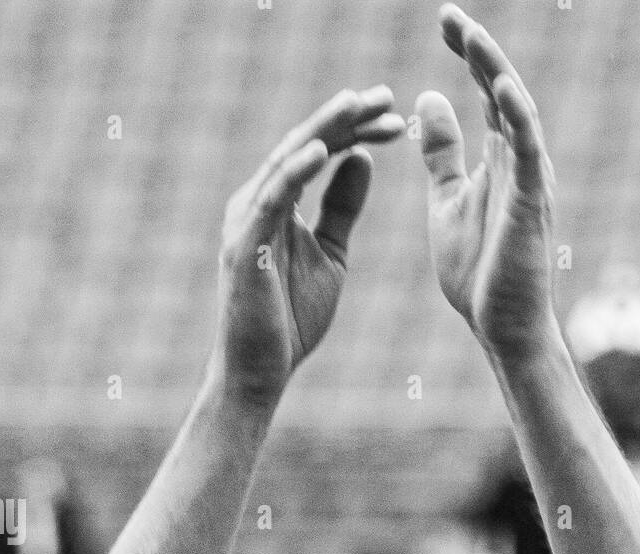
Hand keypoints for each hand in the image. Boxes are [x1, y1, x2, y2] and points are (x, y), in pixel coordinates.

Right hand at [209, 88, 404, 408]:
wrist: (260, 373)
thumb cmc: (290, 319)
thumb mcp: (331, 254)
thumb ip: (342, 208)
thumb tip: (363, 158)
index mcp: (277, 201)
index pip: (319, 152)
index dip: (355, 130)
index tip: (395, 116)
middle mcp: (256, 200)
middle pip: (303, 145)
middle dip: (344, 118)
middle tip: (384, 94)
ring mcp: (246, 220)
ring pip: (287, 162)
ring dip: (323, 131)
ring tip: (356, 105)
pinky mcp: (244, 245)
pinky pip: (272, 200)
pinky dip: (295, 172)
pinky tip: (323, 150)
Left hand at [417, 6, 556, 362]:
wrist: (501, 329)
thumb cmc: (480, 275)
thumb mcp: (447, 202)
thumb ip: (442, 154)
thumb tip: (426, 99)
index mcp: (498, 160)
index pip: (482, 93)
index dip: (465, 55)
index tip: (442, 22)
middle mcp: (519, 160)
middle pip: (500, 89)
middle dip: (476, 50)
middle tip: (449, 13)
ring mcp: (529, 178)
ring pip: (515, 110)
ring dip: (494, 70)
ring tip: (470, 35)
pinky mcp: (531, 201)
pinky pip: (527, 148)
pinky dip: (516, 114)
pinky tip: (498, 84)